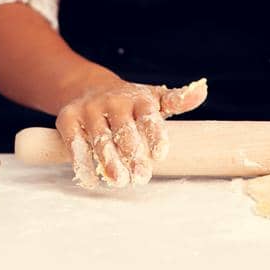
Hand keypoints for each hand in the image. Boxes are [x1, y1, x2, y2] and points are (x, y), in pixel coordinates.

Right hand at [55, 78, 206, 188]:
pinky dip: (82, 163)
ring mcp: (89, 109)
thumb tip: (202, 90)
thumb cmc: (130, 103)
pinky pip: (75, 143)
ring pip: (100, 138)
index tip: (161, 156)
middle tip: (142, 177)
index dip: (155, 135)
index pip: (148, 116)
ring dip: (109, 161)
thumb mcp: (154, 99)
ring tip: (119, 181)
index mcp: (138, 97)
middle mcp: (113, 101)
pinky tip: (92, 180)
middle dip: (133, 154)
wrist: (88, 87)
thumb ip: (178, 100)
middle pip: (124, 129)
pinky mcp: (67, 119)